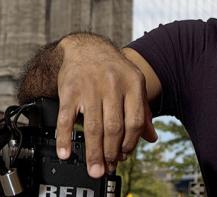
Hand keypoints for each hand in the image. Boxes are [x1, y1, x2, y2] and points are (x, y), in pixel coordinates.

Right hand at [56, 34, 157, 177]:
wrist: (85, 48)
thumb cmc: (112, 69)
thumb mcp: (133, 82)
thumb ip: (142, 110)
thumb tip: (151, 137)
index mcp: (132, 83)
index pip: (134, 121)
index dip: (130, 142)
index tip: (125, 155)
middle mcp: (112, 85)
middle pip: (114, 127)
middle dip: (112, 152)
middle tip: (108, 167)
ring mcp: (89, 87)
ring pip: (92, 127)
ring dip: (94, 152)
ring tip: (95, 168)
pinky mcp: (69, 90)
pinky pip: (66, 118)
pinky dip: (64, 138)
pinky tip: (65, 151)